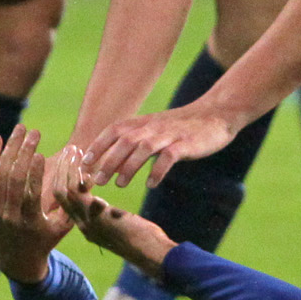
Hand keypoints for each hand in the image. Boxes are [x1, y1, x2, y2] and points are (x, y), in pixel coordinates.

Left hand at [0, 125, 71, 283]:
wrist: (16, 262)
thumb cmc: (47, 240)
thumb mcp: (63, 227)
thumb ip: (71, 204)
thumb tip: (83, 179)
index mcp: (30, 223)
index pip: (30, 194)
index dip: (35, 173)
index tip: (42, 153)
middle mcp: (8, 218)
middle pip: (12, 180)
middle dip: (23, 152)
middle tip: (34, 132)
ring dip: (6, 150)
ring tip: (18, 130)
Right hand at [53, 147, 177, 280]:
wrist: (152, 255)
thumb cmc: (140, 238)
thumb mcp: (116, 223)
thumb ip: (103, 213)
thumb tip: (97, 202)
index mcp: (86, 224)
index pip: (65, 199)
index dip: (64, 178)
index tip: (70, 159)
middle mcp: (83, 225)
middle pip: (60, 194)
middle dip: (62, 170)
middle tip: (69, 149)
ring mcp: (89, 224)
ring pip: (67, 194)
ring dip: (69, 171)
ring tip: (74, 151)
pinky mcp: (100, 221)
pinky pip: (83, 199)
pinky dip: (80, 181)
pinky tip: (86, 168)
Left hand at [84, 99, 239, 189]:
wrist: (216, 115)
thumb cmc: (181, 127)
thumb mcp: (155, 129)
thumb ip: (134, 142)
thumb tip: (108, 165)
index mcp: (143, 122)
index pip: (114, 130)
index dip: (97, 146)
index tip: (84, 164)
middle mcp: (153, 126)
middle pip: (125, 141)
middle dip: (108, 160)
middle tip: (96, 181)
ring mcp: (170, 134)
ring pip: (144, 148)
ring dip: (129, 166)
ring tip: (119, 184)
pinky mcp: (186, 143)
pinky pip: (169, 156)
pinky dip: (158, 170)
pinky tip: (151, 184)